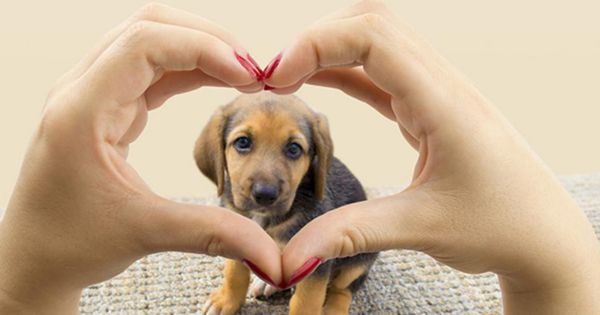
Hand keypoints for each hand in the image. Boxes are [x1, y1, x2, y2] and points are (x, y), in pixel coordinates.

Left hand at [0, 4, 280, 313]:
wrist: (35, 258)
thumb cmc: (71, 244)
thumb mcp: (145, 233)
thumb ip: (212, 232)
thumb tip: (271, 253)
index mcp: (81, 111)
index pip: (145, 45)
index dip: (204, 50)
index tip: (248, 77)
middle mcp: (82, 91)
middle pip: (149, 28)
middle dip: (207, 41)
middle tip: (253, 71)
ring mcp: (92, 95)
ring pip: (151, 43)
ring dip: (200, 51)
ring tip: (243, 76)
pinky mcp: (106, 107)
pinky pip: (151, 70)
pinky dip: (189, 70)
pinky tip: (218, 82)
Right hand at [265, 1, 599, 312]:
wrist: (542, 236)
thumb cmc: (499, 228)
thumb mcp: (421, 228)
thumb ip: (350, 234)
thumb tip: (286, 260)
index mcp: (444, 104)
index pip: (374, 39)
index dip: (317, 44)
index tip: (277, 77)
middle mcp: (443, 87)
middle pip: (373, 26)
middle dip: (317, 40)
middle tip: (275, 77)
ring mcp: (438, 95)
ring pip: (378, 45)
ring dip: (330, 52)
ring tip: (287, 78)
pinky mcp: (430, 111)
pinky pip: (382, 75)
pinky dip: (345, 72)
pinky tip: (318, 82)